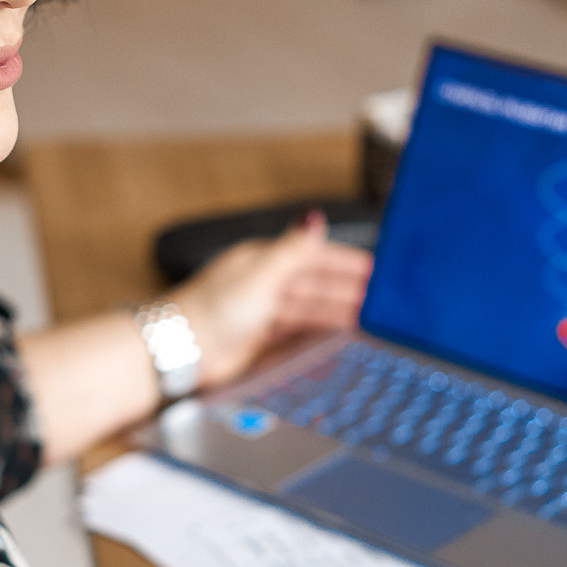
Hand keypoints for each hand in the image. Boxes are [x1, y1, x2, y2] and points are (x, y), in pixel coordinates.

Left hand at [167, 211, 371, 387]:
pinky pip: (298, 329)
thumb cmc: (214, 307)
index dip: (345, 261)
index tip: (375, 267)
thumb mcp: (262, 273)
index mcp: (264, 259)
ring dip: (339, 309)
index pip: (313, 256)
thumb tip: (315, 217)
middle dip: (348, 287)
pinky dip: (320, 329)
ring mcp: (263, 311)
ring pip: (310, 307)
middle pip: (315, 282)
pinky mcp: (260, 337)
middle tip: (382, 296)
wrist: (185, 349)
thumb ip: (294, 248)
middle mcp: (265, 282)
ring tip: (370, 317)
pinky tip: (339, 333)